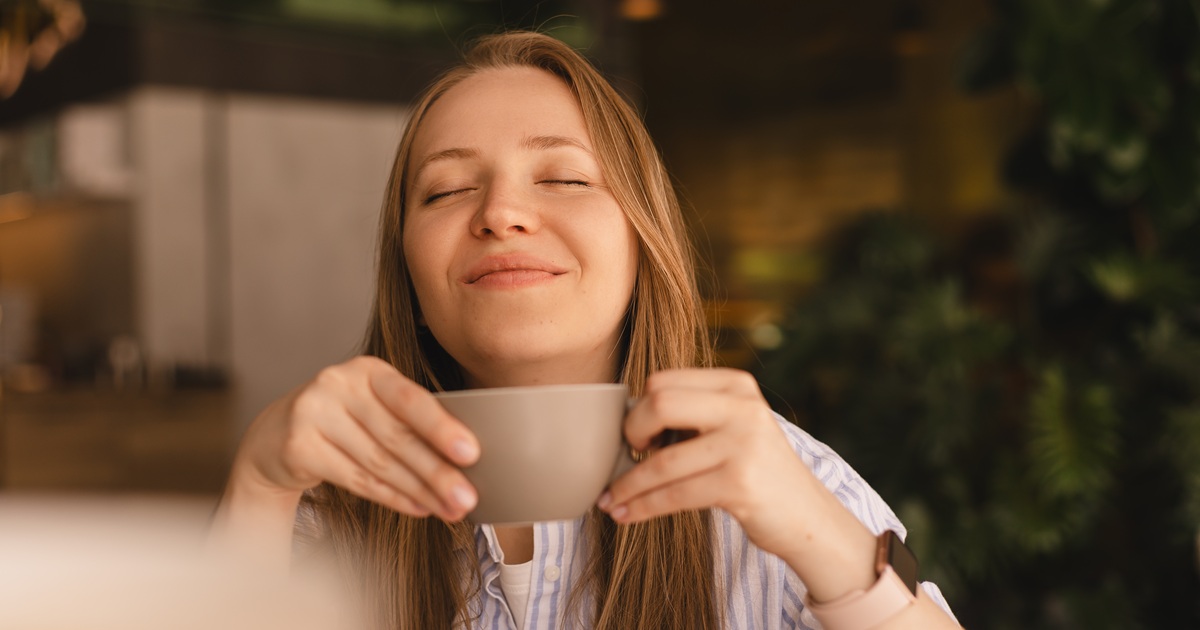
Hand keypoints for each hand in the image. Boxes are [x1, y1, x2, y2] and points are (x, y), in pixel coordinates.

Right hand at [229, 356, 480, 520]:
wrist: (277, 436)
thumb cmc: (345, 421)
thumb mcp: (375, 408)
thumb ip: (412, 423)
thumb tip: (463, 460)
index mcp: (368, 370)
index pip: (410, 399)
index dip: (442, 427)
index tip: (471, 452)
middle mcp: (337, 384)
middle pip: (397, 436)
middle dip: (437, 471)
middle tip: (467, 498)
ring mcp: (313, 414)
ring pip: (379, 462)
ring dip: (419, 490)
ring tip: (449, 508)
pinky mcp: (298, 447)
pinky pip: (356, 479)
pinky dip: (392, 497)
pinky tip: (418, 507)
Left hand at [598, 368, 853, 564]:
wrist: (808, 516)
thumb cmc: (757, 471)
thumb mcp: (736, 426)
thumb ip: (696, 413)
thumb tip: (629, 419)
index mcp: (737, 384)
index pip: (665, 380)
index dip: (639, 408)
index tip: (635, 436)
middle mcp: (743, 407)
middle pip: (660, 404)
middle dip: (631, 433)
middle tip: (628, 458)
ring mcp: (743, 444)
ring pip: (663, 461)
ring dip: (628, 485)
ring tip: (610, 501)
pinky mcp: (739, 483)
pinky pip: (674, 494)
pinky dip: (643, 507)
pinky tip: (626, 515)